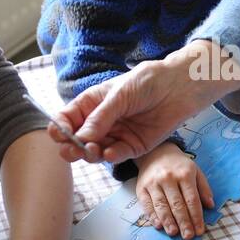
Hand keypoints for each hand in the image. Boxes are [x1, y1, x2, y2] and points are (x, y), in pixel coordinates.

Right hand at [49, 42, 238, 164]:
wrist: (178, 88)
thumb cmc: (147, 82)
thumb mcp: (120, 95)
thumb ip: (101, 117)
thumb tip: (81, 138)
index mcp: (90, 104)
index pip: (67, 119)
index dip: (60, 129)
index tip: (60, 135)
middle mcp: (100, 122)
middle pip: (77, 140)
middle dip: (71, 147)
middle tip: (74, 150)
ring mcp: (115, 135)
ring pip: (95, 152)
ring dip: (91, 154)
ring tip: (93, 151)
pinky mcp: (132, 146)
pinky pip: (117, 156)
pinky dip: (112, 157)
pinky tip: (110, 153)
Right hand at [136, 142, 214, 239]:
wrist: (156, 153)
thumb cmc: (179, 166)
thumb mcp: (196, 172)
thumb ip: (204, 188)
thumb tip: (211, 206)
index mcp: (184, 174)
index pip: (192, 199)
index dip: (196, 217)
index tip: (199, 230)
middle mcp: (168, 178)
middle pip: (177, 204)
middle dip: (183, 222)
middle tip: (188, 236)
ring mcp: (153, 183)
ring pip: (161, 206)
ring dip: (168, 221)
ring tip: (174, 233)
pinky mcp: (141, 188)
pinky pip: (147, 204)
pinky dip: (152, 216)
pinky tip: (159, 225)